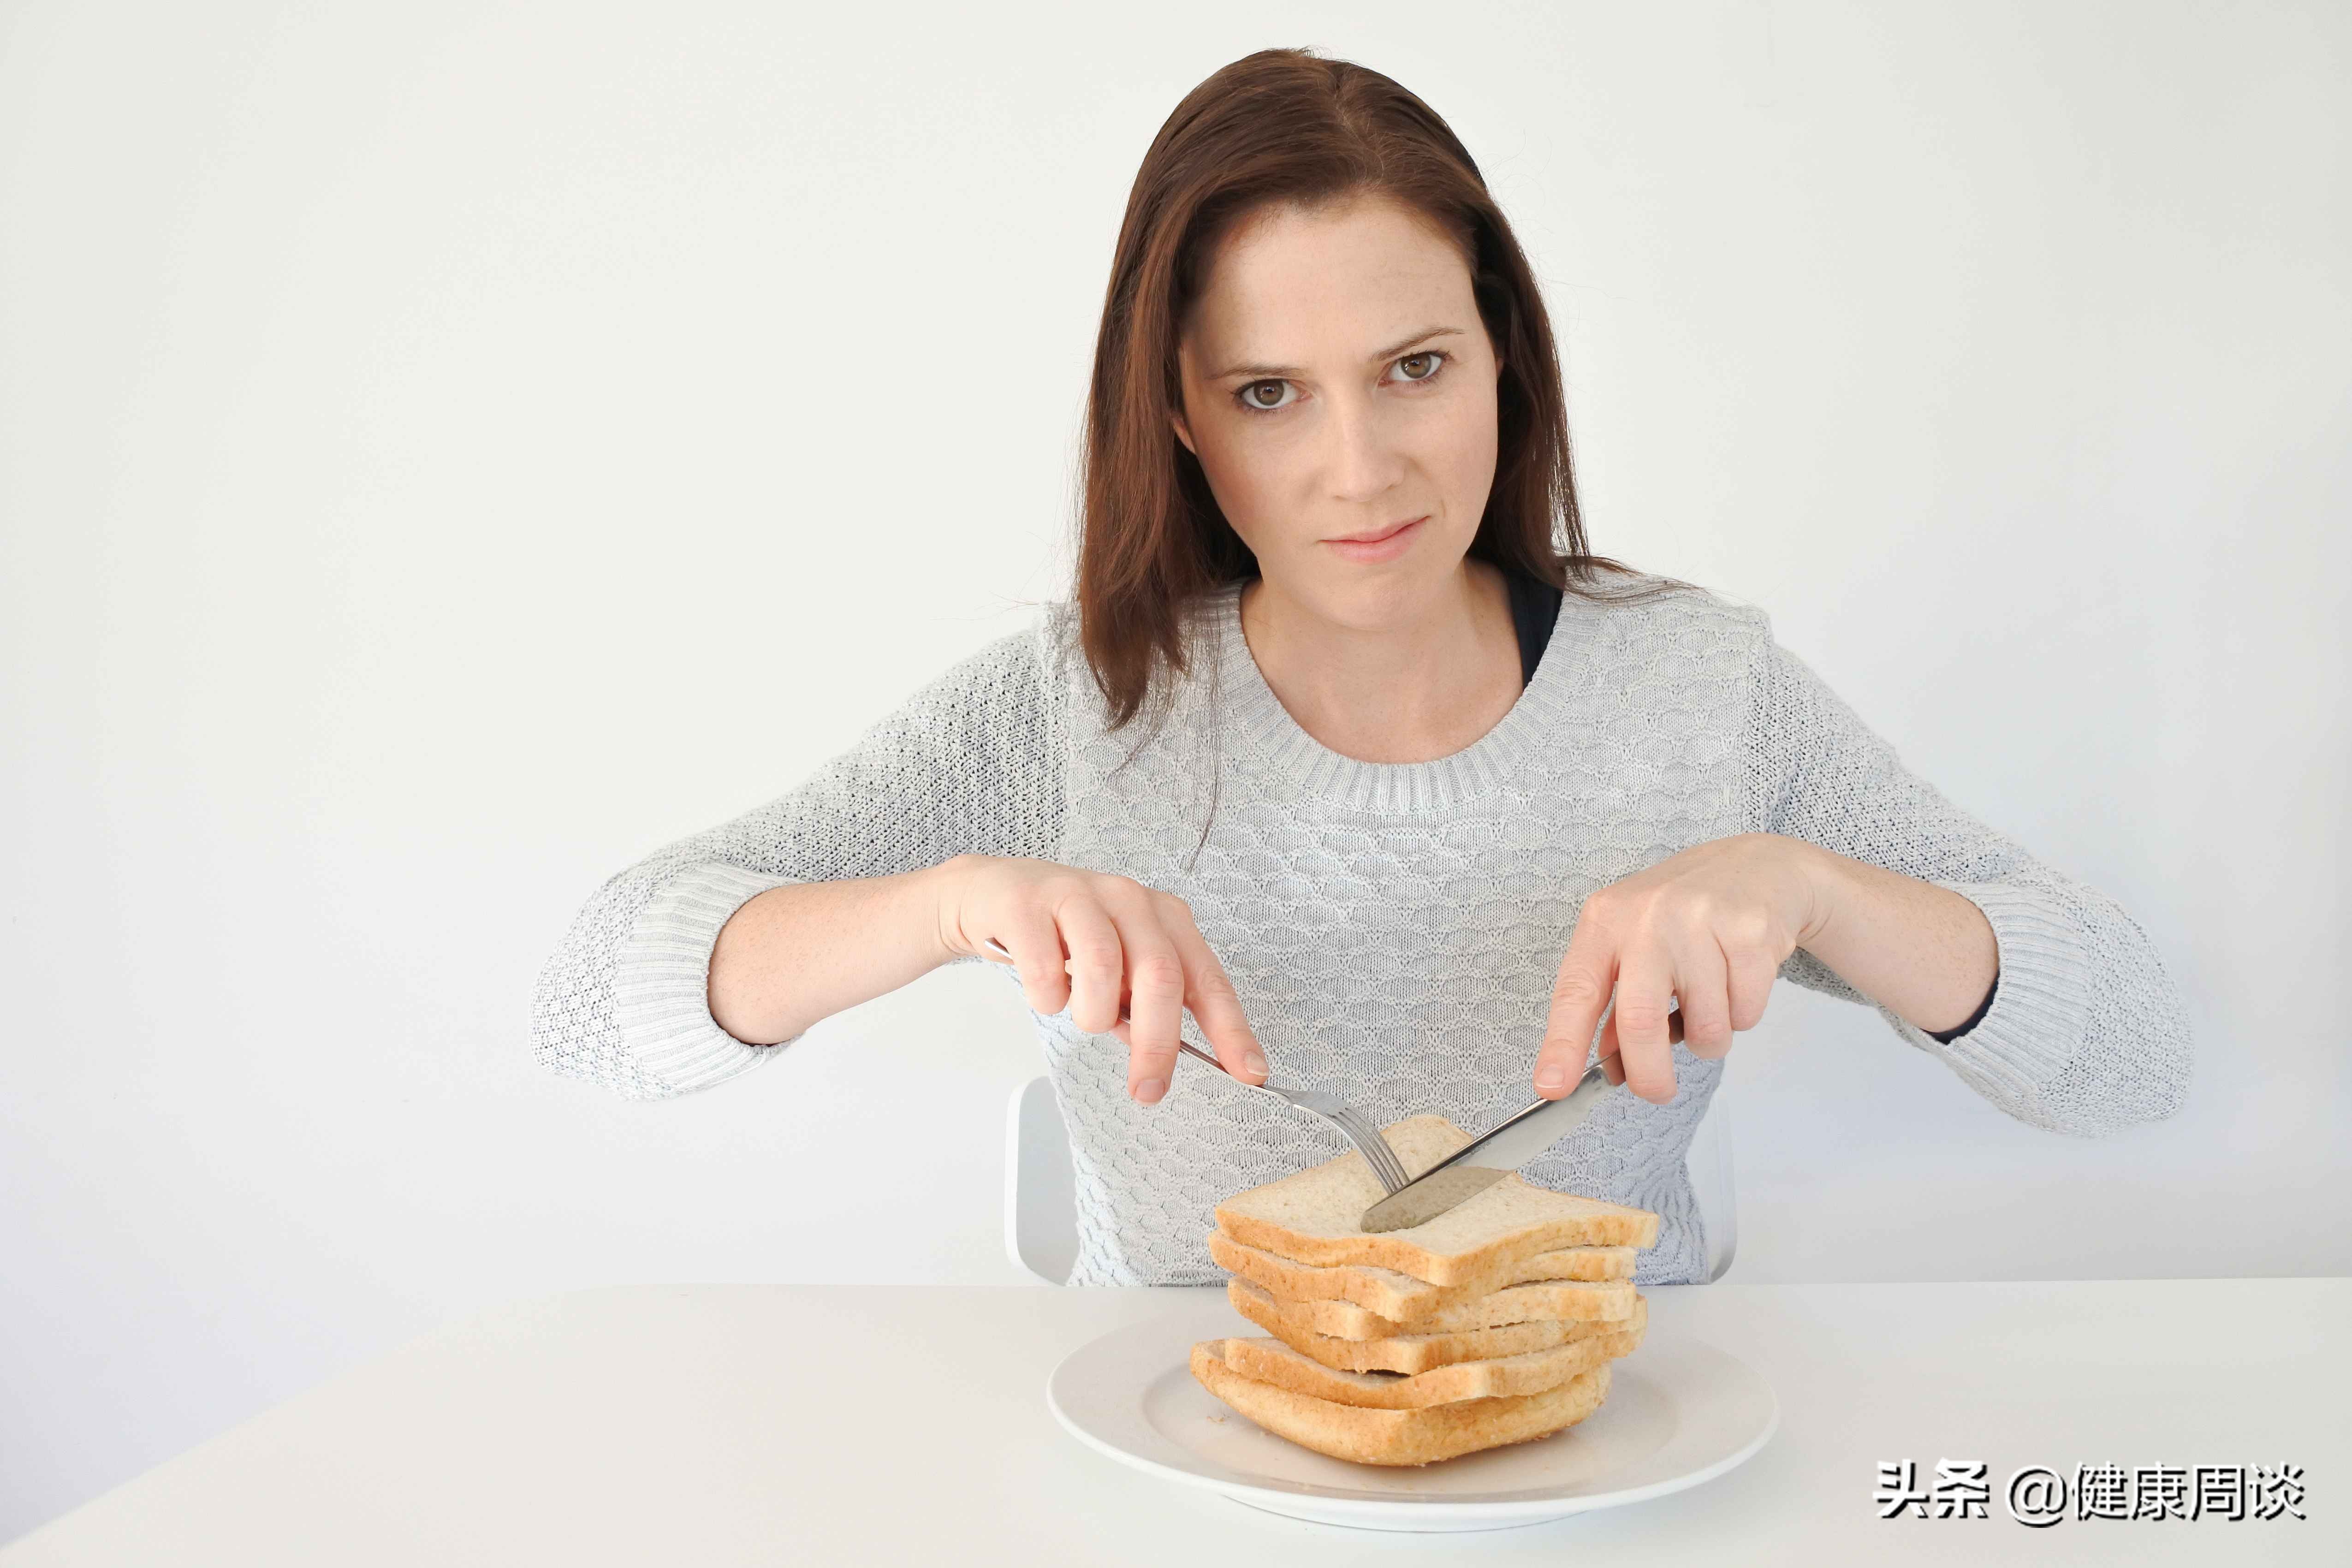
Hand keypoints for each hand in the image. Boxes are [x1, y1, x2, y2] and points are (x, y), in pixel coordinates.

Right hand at [933, 854, 1265, 1104]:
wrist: (993, 896)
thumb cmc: (1066, 936)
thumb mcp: (1119, 966)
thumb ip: (1146, 1006)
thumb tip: (1166, 1057)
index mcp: (1164, 918)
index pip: (1207, 978)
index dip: (1231, 1029)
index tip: (1249, 1073)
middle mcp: (1129, 899)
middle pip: (1160, 976)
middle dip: (1157, 1044)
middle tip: (1147, 1089)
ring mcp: (1079, 895)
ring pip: (1103, 969)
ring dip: (1093, 1014)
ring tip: (1082, 1014)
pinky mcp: (1029, 903)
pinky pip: (1045, 968)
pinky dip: (1047, 996)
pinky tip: (1044, 989)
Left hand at [1533, 833, 1829, 1104]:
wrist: (1758, 866)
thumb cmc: (1684, 915)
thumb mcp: (1633, 944)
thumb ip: (1616, 1003)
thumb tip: (1610, 1066)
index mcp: (1606, 921)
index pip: (1576, 990)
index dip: (1562, 1044)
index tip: (1552, 1086)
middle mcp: (1647, 917)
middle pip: (1640, 1021)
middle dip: (1649, 1074)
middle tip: (1658, 1092)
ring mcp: (1700, 920)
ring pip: (1706, 1026)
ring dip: (1710, 1039)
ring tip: (1711, 1004)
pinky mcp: (1750, 931)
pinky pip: (1745, 1012)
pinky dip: (1743, 1015)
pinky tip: (1738, 979)